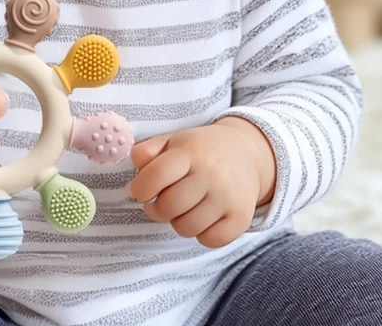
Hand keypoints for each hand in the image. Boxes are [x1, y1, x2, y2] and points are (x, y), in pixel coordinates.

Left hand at [128, 118, 275, 248]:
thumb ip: (149, 150)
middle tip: (159, 203)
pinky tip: (202, 218)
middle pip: (169, 206)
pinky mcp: (241, 217)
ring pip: (187, 227)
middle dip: (156, 209)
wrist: (247, 153)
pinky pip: (210, 240)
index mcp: (191, 150)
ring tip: (182, 208)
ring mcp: (228, 196)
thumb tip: (134, 161)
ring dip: (178, 222)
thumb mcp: (175, 140)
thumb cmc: (202, 150)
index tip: (139, 192)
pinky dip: (201, 234)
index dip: (140, 189)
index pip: (156, 175)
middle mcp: (211, 173)